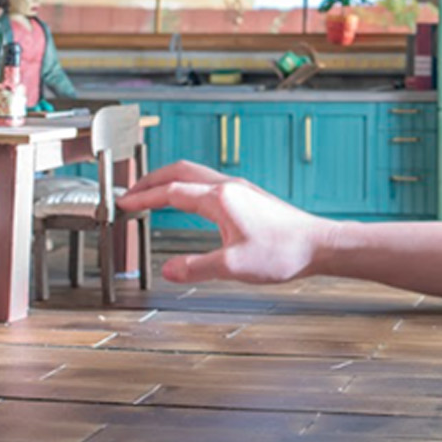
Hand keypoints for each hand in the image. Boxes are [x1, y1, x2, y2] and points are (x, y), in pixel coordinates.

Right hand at [119, 160, 337, 285]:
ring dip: (170, 181)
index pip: (171, 192)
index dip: (143, 198)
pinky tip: (190, 203)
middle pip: (180, 172)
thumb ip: (196, 267)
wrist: (319, 245)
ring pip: (196, 175)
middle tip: (131, 192)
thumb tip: (168, 270)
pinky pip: (209, 184)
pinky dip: (188, 187)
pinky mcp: (250, 198)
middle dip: (151, 179)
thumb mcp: (233, 267)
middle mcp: (228, 188)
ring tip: (153, 194)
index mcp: (220, 199)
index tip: (123, 203)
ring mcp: (241, 190)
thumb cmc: (283, 253)